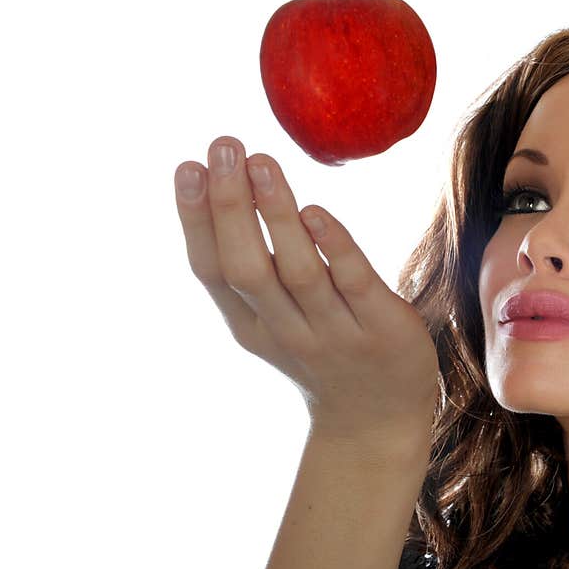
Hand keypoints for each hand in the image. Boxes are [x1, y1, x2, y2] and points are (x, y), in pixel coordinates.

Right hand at [174, 136, 438, 448]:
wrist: (376, 421)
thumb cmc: (323, 353)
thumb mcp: (273, 324)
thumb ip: (253, 273)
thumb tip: (232, 190)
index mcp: (251, 327)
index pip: (212, 272)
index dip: (196, 221)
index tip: (187, 167)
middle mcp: (286, 332)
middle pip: (247, 268)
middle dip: (229, 207)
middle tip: (223, 146)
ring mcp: (334, 333)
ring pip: (297, 273)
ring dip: (275, 217)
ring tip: (261, 163)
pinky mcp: (381, 329)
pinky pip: (354, 284)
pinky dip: (333, 249)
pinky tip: (315, 212)